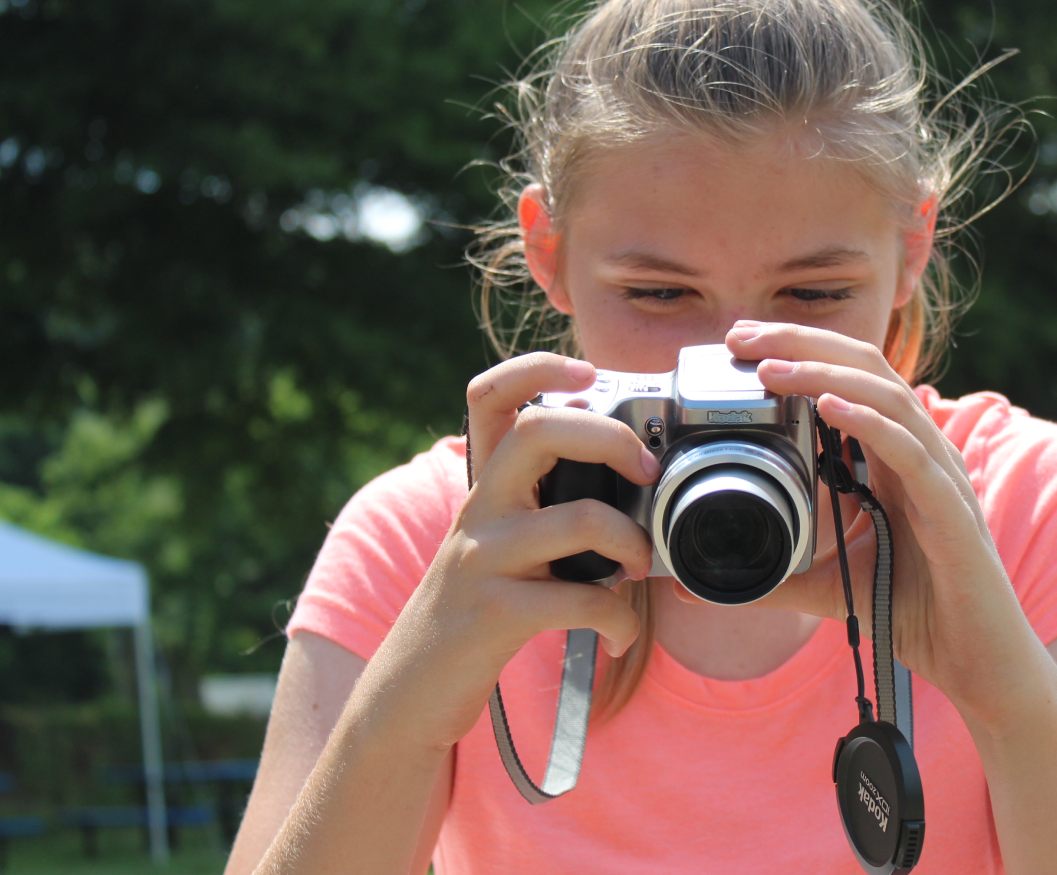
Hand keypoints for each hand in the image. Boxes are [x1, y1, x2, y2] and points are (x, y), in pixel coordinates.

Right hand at [360, 353, 660, 751]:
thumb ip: (545, 506)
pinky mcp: (495, 614)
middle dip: (611, 437)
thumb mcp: (502, 544)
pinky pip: (581, 600)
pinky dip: (619, 620)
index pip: (490, 396)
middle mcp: (480, 509)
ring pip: (579, 519)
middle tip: (646, 471)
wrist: (410, 690)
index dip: (537, 367)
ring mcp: (484, 559)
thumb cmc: (480, 610)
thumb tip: (635, 480)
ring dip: (631, 542)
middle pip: (540, 431)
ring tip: (639, 567)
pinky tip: (620, 636)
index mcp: (486, 485)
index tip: (587, 371)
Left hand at [724, 321, 1056, 730]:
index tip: (738, 347)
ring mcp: (940, 476)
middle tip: (741, 336)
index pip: (847, 380)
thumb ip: (772, 577)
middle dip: (801, 344)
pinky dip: (870, 423)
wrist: (978, 665)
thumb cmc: (916, 615)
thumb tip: (699, 583)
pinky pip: (911, 452)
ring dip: (824, 374)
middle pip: (865, 368)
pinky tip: (830, 406)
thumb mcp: (827, 588)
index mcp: (893, 458)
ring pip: (887, 397)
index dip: (798, 353)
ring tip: (771, 368)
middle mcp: (920, 453)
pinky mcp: (952, 509)